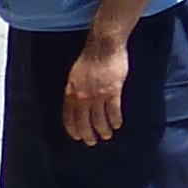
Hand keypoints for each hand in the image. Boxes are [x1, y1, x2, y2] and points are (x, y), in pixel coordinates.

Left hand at [61, 31, 130, 145]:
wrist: (104, 46)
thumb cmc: (89, 58)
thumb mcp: (74, 75)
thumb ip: (74, 90)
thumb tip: (76, 103)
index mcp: (71, 93)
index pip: (69, 118)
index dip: (74, 129)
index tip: (78, 137)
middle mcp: (82, 97)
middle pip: (84, 122)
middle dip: (88, 135)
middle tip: (92, 142)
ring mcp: (98, 94)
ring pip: (99, 119)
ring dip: (103, 130)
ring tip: (107, 135)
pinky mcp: (113, 90)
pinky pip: (113, 110)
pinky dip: (115, 120)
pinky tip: (117, 125)